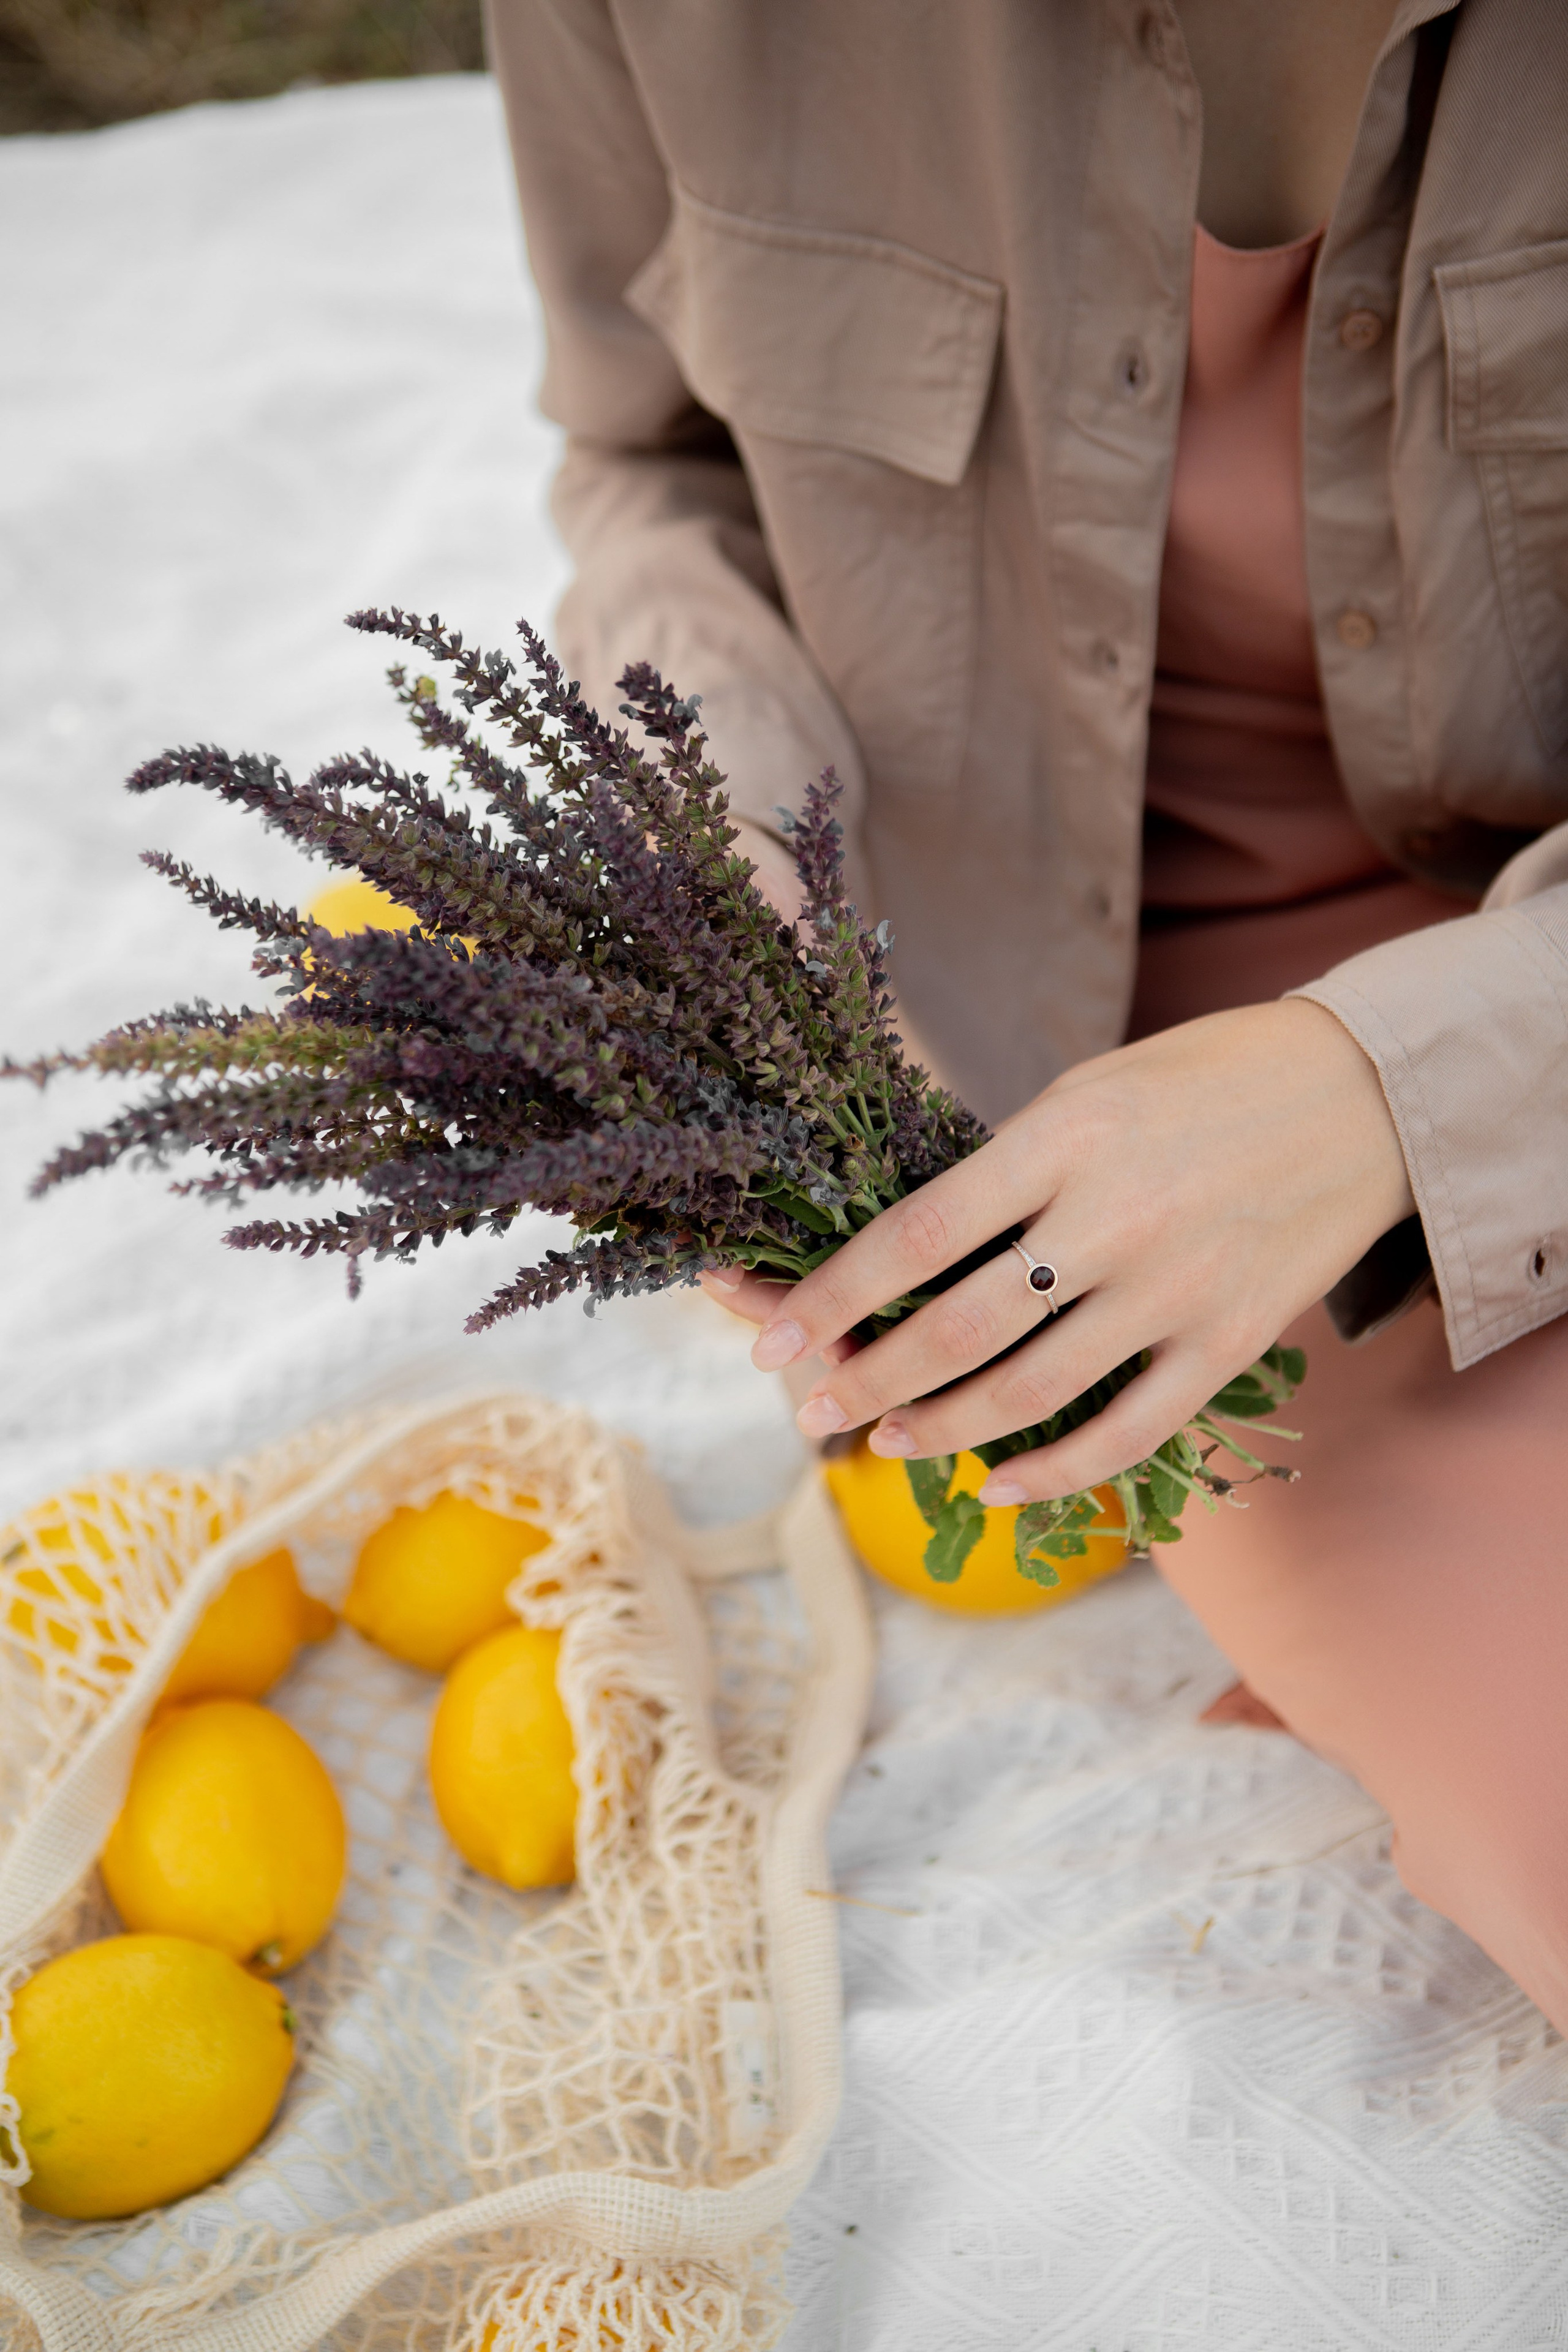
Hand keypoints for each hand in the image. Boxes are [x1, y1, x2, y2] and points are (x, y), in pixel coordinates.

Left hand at [710, 1000, 1414, 1503]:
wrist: (1367, 1090)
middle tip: (815, 1409)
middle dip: (868, 1379)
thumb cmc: (1204, 1078)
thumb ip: (1006, 1168)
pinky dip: (1056, 1471)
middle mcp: (1114, 1217)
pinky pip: (1128, 1431)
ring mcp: (1176, 1289)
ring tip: (886, 1440)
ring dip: (942, 1428)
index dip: (830, 1296)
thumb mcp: (1088, 1091)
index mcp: (1064, 1137)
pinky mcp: (1231, 1342)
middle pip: (958, 1326)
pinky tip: (999, 1486)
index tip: (770, 1341)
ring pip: (1031, 1391)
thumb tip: (904, 1251)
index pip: (916, 1233)